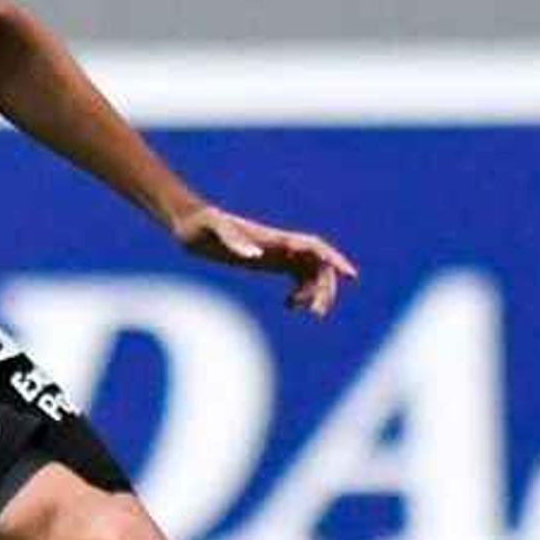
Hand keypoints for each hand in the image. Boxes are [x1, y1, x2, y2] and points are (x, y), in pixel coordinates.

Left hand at [171, 205, 359, 317]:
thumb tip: (255, 256)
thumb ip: (232, 238)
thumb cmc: (200, 224)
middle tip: (318, 314)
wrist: (190, 226)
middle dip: (324, 288)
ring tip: (310, 314)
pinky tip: (290, 306)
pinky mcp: (269, 263)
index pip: (314, 247)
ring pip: (310, 274)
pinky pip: (297, 279)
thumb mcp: (213, 228)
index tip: (350, 276)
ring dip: (316, 293)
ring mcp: (276, 254)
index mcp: (273, 239)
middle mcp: (280, 246)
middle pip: (317, 266)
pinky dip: (301, 294)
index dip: (334, 260)